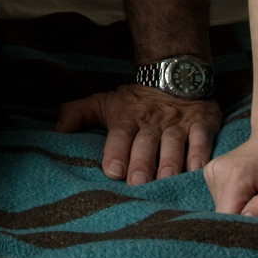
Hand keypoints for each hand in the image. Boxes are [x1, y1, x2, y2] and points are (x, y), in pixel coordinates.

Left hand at [54, 84, 220, 184]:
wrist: (174, 74)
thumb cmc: (135, 100)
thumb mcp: (103, 102)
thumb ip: (77, 114)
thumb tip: (56, 131)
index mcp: (128, 119)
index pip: (120, 134)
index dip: (116, 151)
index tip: (113, 171)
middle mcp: (152, 122)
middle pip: (146, 143)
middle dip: (142, 162)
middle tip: (137, 183)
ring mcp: (178, 124)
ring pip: (174, 144)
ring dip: (169, 163)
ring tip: (165, 181)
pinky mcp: (202, 124)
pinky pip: (202, 139)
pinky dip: (200, 154)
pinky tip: (197, 169)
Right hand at [205, 132, 257, 215]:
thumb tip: (246, 220)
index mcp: (235, 178)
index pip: (228, 217)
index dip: (245, 226)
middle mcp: (216, 174)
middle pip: (224, 214)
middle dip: (244, 217)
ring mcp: (211, 172)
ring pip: (222, 208)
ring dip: (240, 209)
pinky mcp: (211, 173)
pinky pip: (221, 199)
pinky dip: (236, 200)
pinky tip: (249, 190)